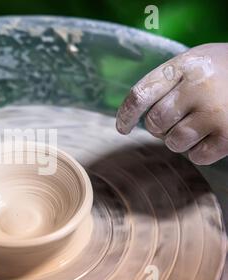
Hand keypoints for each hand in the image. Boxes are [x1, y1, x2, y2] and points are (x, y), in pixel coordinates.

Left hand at [116, 43, 227, 164]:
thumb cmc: (222, 71)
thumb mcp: (194, 63)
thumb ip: (166, 82)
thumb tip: (132, 115)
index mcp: (184, 66)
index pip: (140, 94)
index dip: (126, 115)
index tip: (122, 128)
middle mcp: (198, 87)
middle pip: (155, 123)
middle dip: (159, 127)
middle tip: (176, 119)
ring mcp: (215, 112)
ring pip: (173, 142)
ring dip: (179, 140)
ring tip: (197, 125)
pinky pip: (197, 156)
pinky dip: (199, 152)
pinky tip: (211, 136)